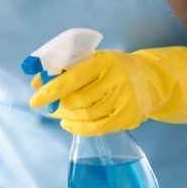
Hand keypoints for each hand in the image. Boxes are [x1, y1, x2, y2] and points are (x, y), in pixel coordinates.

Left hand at [28, 46, 186, 135]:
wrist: (152, 79)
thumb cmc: (114, 68)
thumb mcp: (94, 59)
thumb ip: (66, 68)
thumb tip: (36, 82)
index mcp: (104, 61)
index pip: (72, 78)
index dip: (51, 89)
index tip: (35, 98)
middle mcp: (116, 80)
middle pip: (78, 100)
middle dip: (58, 105)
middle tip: (48, 106)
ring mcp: (124, 100)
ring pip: (86, 115)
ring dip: (66, 116)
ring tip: (58, 112)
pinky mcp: (128, 117)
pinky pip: (97, 128)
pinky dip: (78, 128)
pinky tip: (68, 123)